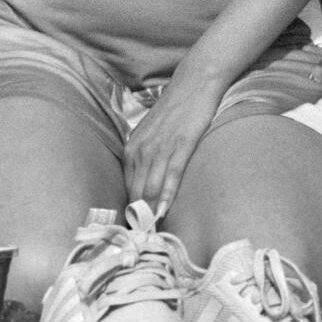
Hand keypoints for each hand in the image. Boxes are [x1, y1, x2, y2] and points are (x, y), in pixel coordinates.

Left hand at [122, 73, 222, 219]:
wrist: (194, 83)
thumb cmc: (174, 109)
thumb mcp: (151, 133)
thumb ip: (146, 155)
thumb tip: (146, 183)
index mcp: (132, 148)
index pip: (127, 187)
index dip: (131, 210)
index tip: (135, 229)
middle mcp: (141, 150)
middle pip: (137, 192)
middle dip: (140, 217)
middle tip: (143, 238)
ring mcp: (160, 148)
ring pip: (152, 188)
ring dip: (152, 212)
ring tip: (154, 232)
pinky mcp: (181, 145)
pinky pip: (171, 176)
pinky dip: (167, 196)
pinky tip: (166, 211)